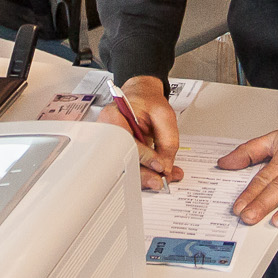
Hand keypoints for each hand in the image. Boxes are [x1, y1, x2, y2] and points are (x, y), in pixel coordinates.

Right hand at [98, 75, 182, 190]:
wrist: (142, 97)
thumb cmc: (147, 101)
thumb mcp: (164, 115)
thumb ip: (168, 140)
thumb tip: (165, 165)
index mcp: (114, 117)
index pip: (126, 142)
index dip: (144, 157)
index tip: (159, 165)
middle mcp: (109, 132)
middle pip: (122, 160)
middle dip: (144, 174)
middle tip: (159, 181)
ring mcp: (112, 144)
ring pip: (127, 167)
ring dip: (148, 175)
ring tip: (166, 176)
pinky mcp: (120, 152)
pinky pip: (132, 165)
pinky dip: (148, 170)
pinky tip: (161, 171)